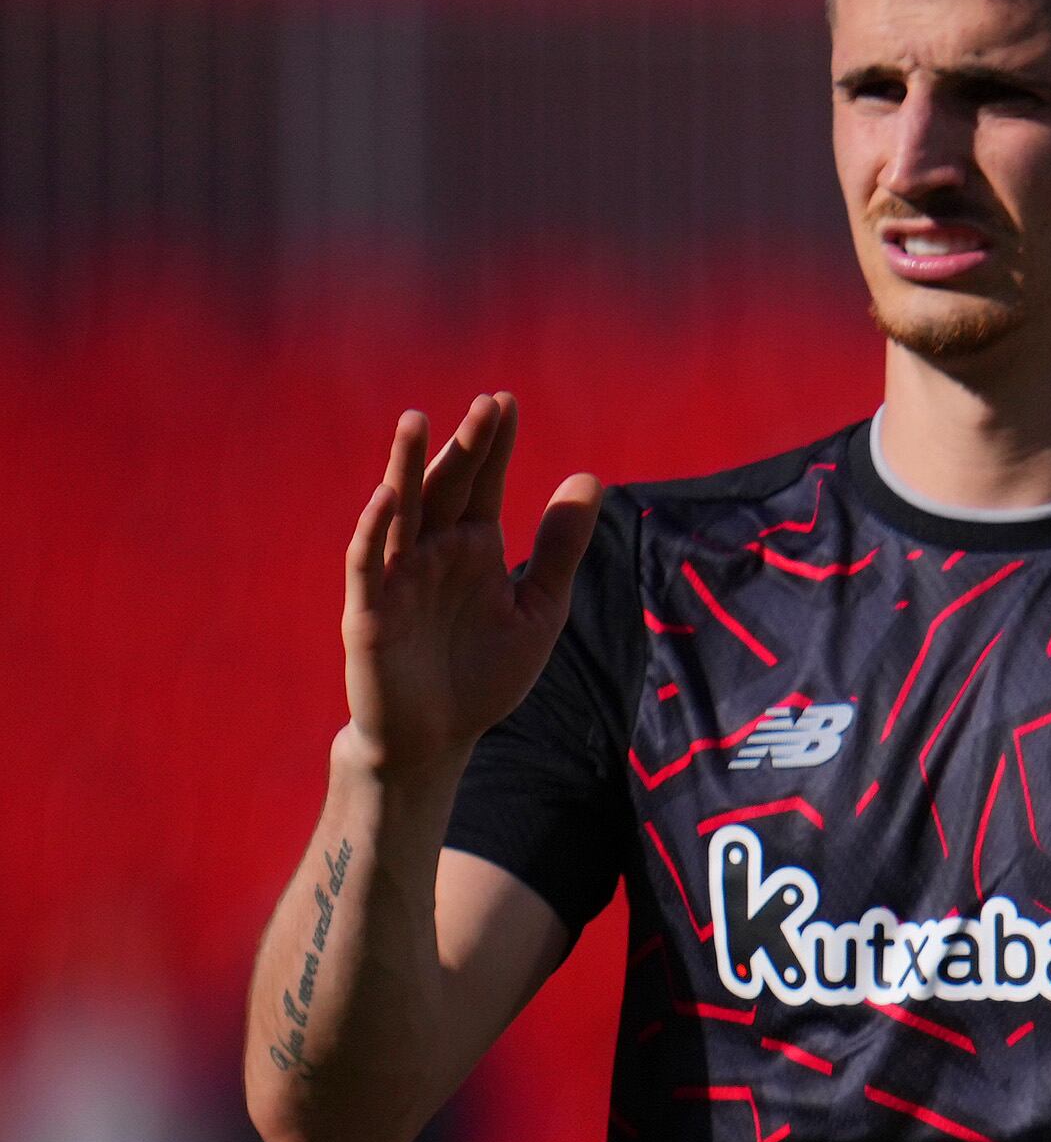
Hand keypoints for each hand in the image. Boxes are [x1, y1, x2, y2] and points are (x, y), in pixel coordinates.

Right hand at [341, 393, 601, 778]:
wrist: (438, 739)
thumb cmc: (484, 673)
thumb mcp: (540, 608)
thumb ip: (561, 548)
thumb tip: (589, 477)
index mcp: (473, 548)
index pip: (484, 484)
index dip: (495, 446)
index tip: (507, 402)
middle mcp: (433, 552)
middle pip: (447, 487)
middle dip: (466, 447)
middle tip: (487, 404)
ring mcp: (398, 578)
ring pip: (400, 512)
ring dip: (405, 466)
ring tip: (416, 419)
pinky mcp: (370, 612)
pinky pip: (369, 564)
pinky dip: (376, 530)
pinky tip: (389, 497)